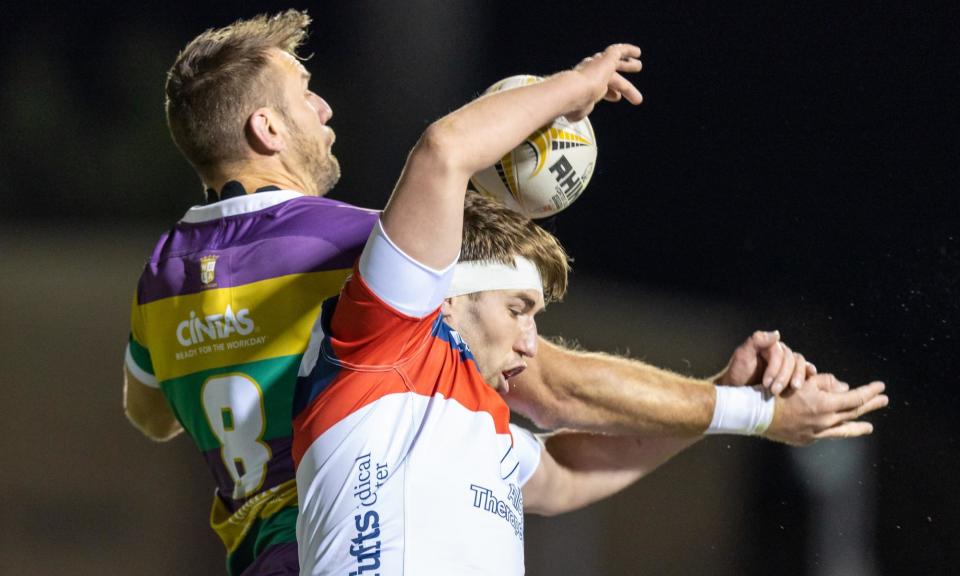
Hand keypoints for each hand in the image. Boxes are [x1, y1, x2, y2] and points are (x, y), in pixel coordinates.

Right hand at [564, 44, 643, 120]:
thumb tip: (576, 113)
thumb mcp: (579, 111)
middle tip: (634, 94)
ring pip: (615, 62)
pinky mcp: (607, 57)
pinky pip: (618, 51)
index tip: (617, 97)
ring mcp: (598, 63)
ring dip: (627, 65)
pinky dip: (628, 50)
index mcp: (582, 84)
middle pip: (609, 77)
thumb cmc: (575, 103)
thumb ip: (581, 110)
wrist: (575, 91)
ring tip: (638, 66)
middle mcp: (589, 71)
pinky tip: (638, 52)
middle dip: (621, 85)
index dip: (609, 92)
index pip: (599, 88)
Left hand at [715, 330, 815, 394]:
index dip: (775, 369)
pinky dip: (809, 373)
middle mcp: (781, 352)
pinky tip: (810, 378)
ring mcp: (788, 362)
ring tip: (793, 389)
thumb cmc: (738, 373)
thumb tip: (776, 334)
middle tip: (774, 391)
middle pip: (790, 360)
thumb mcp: (742, 355)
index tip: (766, 383)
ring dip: (798, 376)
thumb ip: (756, 341)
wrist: (739, 390)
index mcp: (769, 346)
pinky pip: (805, 370)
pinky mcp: (793, 373)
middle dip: (783, 377)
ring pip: (800, 364)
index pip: (779, 353)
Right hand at [763, 374, 887, 445]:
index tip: (880, 386)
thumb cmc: (778, 393)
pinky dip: (837, 431)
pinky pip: (828, 435)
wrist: (757, 414)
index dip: (869, 391)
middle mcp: (825, 421)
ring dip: (858, 426)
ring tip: (869, 427)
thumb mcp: (803, 382)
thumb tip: (843, 387)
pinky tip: (839, 430)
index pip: (855, 397)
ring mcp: (817, 433)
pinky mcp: (807, 440)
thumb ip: (825, 382)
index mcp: (826, 404)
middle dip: (870, 405)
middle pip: (853, 412)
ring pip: (844, 429)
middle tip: (884, 400)